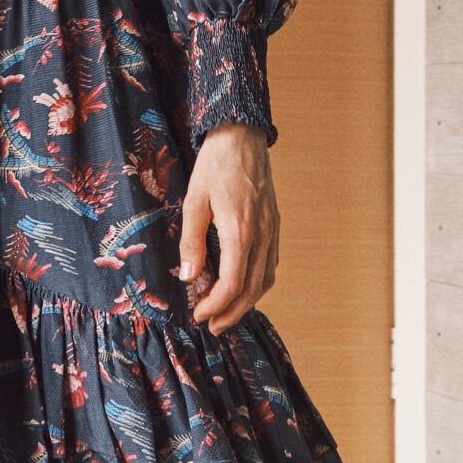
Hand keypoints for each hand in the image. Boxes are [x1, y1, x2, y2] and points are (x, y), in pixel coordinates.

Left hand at [177, 122, 279, 333]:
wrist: (242, 136)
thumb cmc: (215, 165)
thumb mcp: (193, 201)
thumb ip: (191, 241)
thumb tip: (187, 277)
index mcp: (241, 230)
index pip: (233, 282)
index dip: (216, 304)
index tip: (199, 314)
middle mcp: (262, 234)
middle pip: (253, 288)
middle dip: (232, 312)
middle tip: (212, 326)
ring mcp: (272, 230)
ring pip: (266, 279)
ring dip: (247, 302)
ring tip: (226, 313)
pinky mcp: (274, 224)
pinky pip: (270, 263)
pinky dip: (258, 283)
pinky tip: (242, 286)